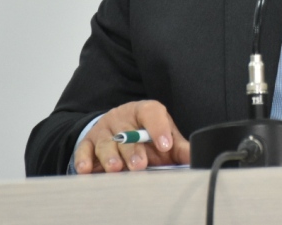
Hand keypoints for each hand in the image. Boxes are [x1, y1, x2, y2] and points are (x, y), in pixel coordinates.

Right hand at [73, 100, 189, 172]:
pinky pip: (84, 150)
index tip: (166, 145)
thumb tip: (196, 156)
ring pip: (106, 142)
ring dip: (111, 156)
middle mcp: (122, 117)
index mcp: (144, 111)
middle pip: (127, 132)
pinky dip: (84, 160)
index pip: (151, 112)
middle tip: (140, 165)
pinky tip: (87, 169)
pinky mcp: (88, 141)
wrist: (118, 130)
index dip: (159, 128)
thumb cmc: (145, 135)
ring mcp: (104, 129)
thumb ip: (179, 147)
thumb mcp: (164, 137)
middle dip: (133, 150)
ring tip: (116, 168)